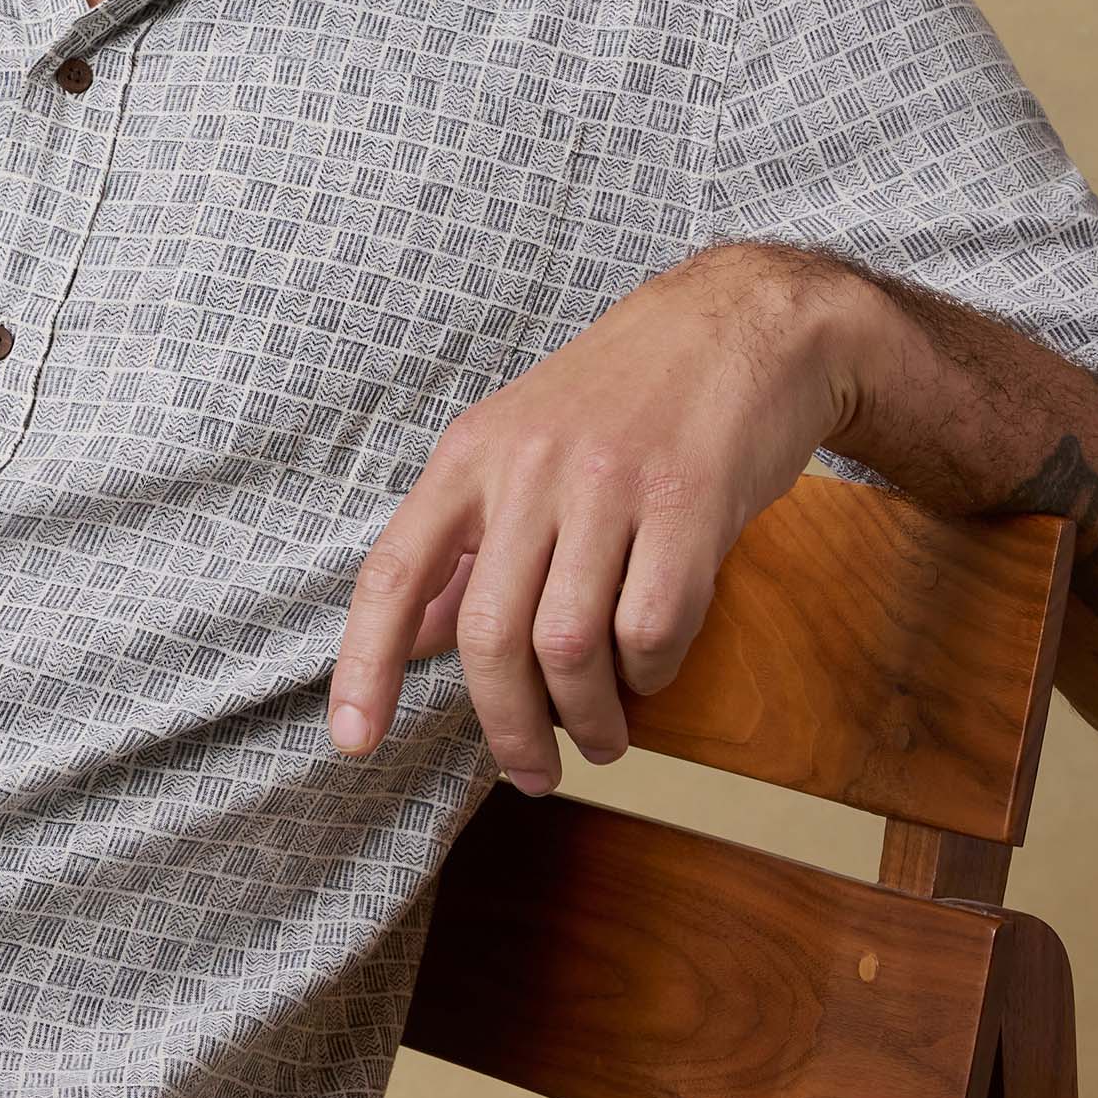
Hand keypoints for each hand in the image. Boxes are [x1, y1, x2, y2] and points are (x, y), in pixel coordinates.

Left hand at [327, 243, 859, 789]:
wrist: (742, 322)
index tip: (355, 740)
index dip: (365, 664)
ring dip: (585, 719)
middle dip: (506, 728)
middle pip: (488, 636)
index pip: (394, 572)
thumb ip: (465, 542)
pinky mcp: (691, 503)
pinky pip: (652, 627)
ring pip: (569, 646)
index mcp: (470, 456)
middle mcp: (529, 468)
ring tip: (601, 739)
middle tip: (531, 775)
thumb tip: (415, 639)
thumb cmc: (622, 397)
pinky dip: (649, 673)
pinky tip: (651, 672)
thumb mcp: (516, 445)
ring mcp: (611, 484)